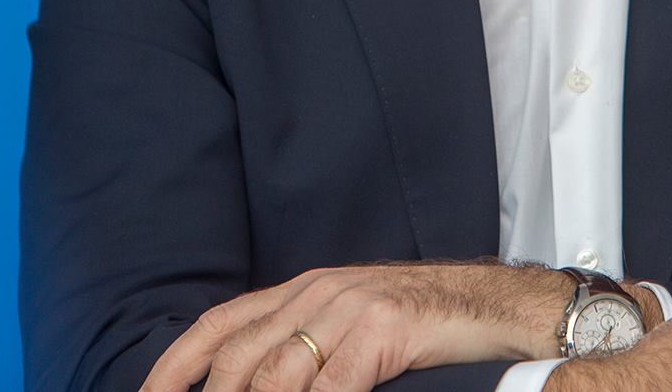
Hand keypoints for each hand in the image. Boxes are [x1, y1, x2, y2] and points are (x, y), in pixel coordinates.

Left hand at [138, 259, 571, 391]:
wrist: (495, 303)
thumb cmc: (423, 322)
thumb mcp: (351, 323)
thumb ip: (305, 347)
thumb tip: (262, 382)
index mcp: (303, 289)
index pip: (220, 325)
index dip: (176, 365)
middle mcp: (317, 292)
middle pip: (240, 359)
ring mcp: (348, 308)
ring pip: (277, 377)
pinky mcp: (382, 328)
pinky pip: (331, 387)